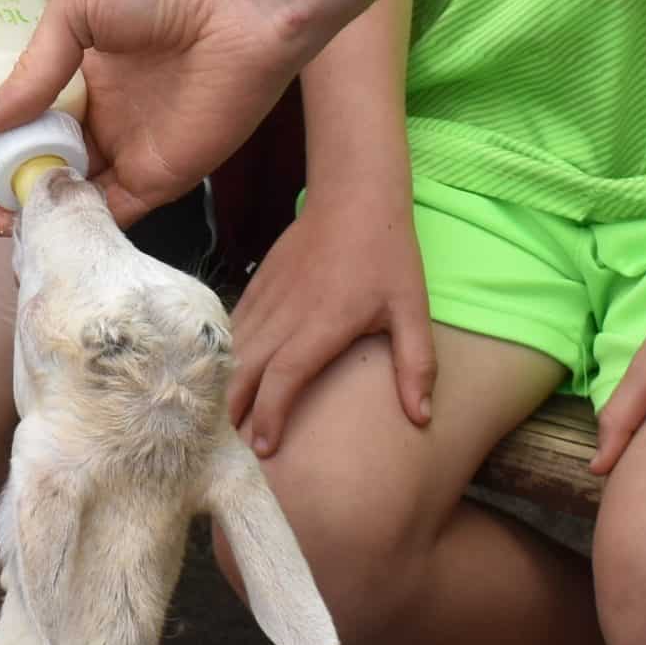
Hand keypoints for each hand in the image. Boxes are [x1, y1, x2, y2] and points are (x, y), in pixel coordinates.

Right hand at [0, 0, 302, 228]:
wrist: (240, 2)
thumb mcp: (76, 6)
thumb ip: (32, 67)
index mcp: (80, 74)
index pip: (26, 118)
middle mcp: (101, 117)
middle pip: (40, 164)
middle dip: (0, 183)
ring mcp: (129, 150)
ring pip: (69, 196)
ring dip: (28, 213)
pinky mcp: (160, 178)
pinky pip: (110, 215)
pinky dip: (73, 228)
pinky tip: (38, 228)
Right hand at [228, 192, 434, 454]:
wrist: (355, 195)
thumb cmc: (388, 256)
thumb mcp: (413, 310)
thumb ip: (417, 365)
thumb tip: (422, 418)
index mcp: (323, 324)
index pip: (284, 378)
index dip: (270, 416)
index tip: (264, 449)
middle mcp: (288, 313)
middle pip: (247, 369)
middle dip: (236, 409)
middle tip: (232, 445)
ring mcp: (269, 295)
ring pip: (235, 347)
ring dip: (226, 383)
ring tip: (223, 417)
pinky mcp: (260, 281)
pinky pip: (235, 324)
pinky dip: (228, 352)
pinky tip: (226, 370)